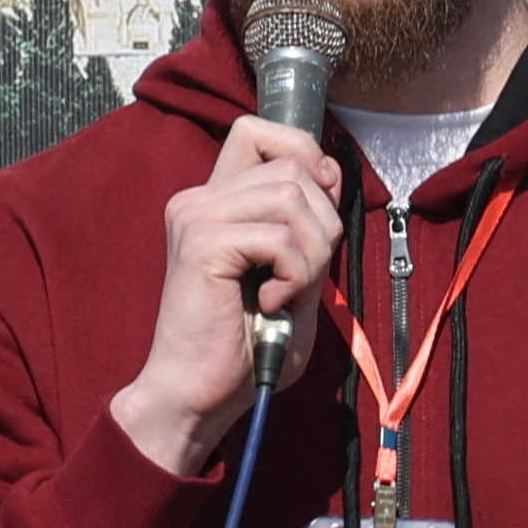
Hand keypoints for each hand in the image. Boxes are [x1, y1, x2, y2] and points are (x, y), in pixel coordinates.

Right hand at [112, 114, 343, 474]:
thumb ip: (308, 227)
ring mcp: (196, 217)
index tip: (315, 210)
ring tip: (287, 292)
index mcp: (216, 202)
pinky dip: (294, 275)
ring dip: (312, 251)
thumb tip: (331, 174)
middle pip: (291, 165)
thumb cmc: (243, 347)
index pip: (259, 131)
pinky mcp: (202, 245)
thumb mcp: (294, 275)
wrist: (197, 396)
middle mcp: (199, 200)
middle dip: (322, 221)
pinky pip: (280, 238)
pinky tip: (270, 305)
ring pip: (291, 195)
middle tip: (301, 276)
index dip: (303, 155)